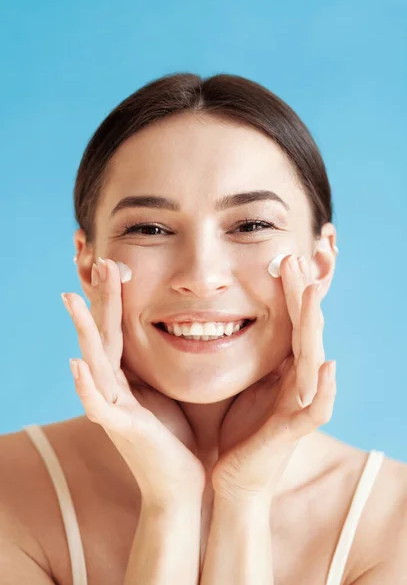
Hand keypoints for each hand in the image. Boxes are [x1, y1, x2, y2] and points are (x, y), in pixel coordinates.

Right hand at [61, 257, 205, 505]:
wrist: (183, 486)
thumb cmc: (180, 437)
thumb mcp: (174, 388)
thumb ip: (172, 359)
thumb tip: (195, 325)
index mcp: (129, 377)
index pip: (117, 328)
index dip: (113, 296)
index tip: (114, 262)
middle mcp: (116, 388)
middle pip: (104, 335)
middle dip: (99, 298)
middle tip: (96, 260)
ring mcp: (116, 408)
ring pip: (95, 361)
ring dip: (83, 330)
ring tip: (70, 299)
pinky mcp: (124, 430)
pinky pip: (100, 406)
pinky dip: (86, 386)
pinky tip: (76, 364)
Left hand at [211, 254, 336, 503]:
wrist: (232, 477)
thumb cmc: (233, 426)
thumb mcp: (236, 377)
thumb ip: (240, 348)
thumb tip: (221, 311)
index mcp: (281, 365)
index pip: (290, 319)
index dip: (290, 288)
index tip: (283, 254)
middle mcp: (296, 379)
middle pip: (304, 329)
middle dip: (301, 293)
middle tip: (294, 257)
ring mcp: (298, 404)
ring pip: (313, 357)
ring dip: (312, 325)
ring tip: (312, 292)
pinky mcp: (293, 431)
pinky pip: (316, 410)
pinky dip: (324, 390)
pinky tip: (326, 366)